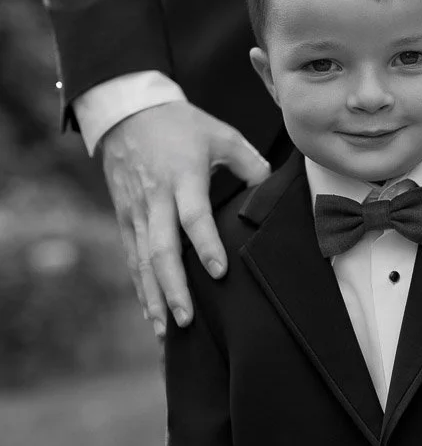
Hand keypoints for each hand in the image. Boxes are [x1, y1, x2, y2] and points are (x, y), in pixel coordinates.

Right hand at [100, 102, 270, 335]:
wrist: (127, 113)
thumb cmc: (182, 126)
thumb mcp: (221, 134)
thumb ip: (250, 164)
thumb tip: (272, 194)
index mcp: (183, 177)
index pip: (193, 216)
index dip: (206, 244)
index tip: (219, 272)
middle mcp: (155, 199)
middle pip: (161, 249)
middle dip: (173, 287)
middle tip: (188, 318)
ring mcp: (136, 212)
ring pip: (141, 262)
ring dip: (153, 297)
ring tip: (165, 332)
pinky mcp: (125, 219)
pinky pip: (132, 259)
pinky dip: (141, 289)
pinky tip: (151, 315)